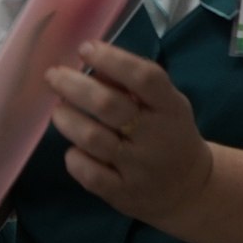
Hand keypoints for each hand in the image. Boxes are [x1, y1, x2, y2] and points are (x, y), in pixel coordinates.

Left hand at [42, 42, 214, 226]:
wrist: (190, 189)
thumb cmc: (169, 134)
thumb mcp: (165, 105)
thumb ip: (133, 84)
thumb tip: (90, 64)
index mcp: (170, 108)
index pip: (144, 78)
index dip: (112, 59)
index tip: (85, 48)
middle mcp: (156, 136)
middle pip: (108, 106)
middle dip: (73, 86)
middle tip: (53, 76)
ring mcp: (139, 168)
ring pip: (92, 138)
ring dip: (67, 119)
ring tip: (59, 110)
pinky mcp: (122, 194)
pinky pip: (88, 173)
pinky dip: (74, 157)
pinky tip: (74, 148)